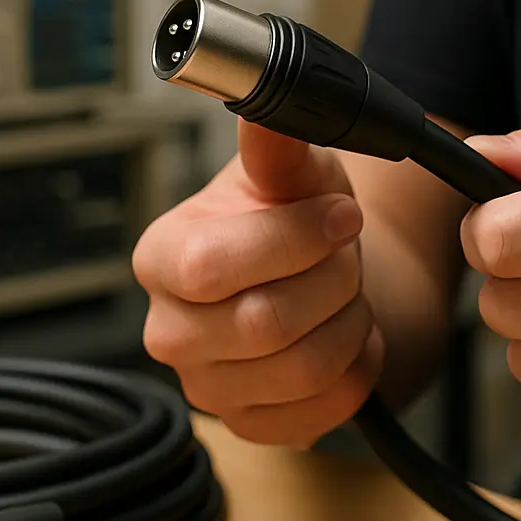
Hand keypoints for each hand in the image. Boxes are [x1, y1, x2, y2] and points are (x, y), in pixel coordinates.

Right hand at [133, 120, 383, 448]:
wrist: (311, 277)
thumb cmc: (290, 219)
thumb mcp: (290, 171)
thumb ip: (276, 140)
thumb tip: (262, 93)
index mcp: (162, 259)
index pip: (211, 266)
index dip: (293, 240)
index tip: (340, 214)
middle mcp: (170, 331)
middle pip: (266, 323)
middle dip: (333, 279)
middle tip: (347, 253)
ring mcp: (208, 388)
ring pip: (306, 368)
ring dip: (351, 321)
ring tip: (345, 291)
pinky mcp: (254, 427)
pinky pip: (327, 407)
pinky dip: (358, 366)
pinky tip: (346, 333)